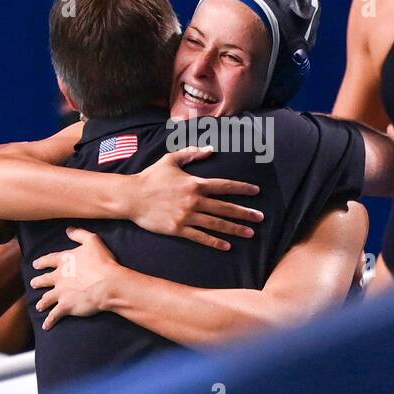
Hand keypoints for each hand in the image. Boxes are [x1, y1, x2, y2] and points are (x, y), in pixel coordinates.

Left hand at [30, 227, 120, 328]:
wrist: (108, 284)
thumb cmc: (102, 262)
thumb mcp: (92, 241)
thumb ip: (79, 234)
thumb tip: (68, 229)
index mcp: (64, 261)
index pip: (48, 260)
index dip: (41, 262)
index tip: (35, 264)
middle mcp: (59, 277)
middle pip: (44, 280)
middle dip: (38, 282)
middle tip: (34, 283)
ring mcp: (61, 293)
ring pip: (46, 298)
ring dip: (42, 302)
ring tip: (39, 306)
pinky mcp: (66, 306)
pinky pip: (54, 315)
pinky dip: (50, 321)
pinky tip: (46, 326)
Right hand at [129, 147, 261, 249]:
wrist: (131, 197)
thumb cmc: (150, 177)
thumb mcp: (171, 159)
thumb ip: (192, 152)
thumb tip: (211, 149)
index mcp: (195, 183)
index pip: (224, 185)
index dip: (241, 188)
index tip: (256, 192)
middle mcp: (194, 200)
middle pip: (225, 207)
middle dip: (245, 212)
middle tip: (261, 217)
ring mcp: (187, 216)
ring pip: (216, 223)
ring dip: (235, 229)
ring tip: (250, 233)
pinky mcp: (178, 229)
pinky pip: (200, 236)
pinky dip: (214, 241)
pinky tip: (226, 245)